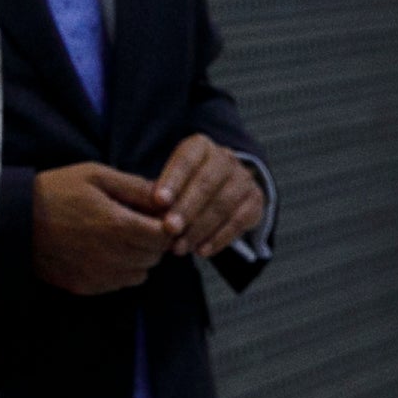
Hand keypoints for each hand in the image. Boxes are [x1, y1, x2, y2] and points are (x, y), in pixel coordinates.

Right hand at [33, 162, 175, 293]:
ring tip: (120, 241)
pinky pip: (120, 283)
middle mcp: (112, 254)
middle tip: (137, 226)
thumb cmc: (54, 192)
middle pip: (156, 255)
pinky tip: (105, 254)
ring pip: (141, 272)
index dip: (167, 225)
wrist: (12, 221)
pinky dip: (121, 271)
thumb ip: (135, 186)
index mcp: (118, 224)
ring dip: (139, 258)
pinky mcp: (86, 285)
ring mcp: (98, 273)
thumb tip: (167, 197)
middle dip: (153, 241)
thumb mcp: (95, 175)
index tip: (156, 217)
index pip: (166, 235)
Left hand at [153, 133, 265, 258]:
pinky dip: (219, 238)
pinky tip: (201, 251)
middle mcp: (225, 159)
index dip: (173, 180)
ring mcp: (243, 179)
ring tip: (179, 248)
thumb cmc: (178, 188)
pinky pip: (239, 221)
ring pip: (223, 204)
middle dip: (186, 208)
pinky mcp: (256, 201)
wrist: (219, 190)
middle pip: (206, 183)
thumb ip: (156, 194)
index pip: (186, 160)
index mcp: (199, 147)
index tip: (159, 201)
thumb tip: (142, 212)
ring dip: (200, 228)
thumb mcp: (165, 183)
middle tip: (169, 229)